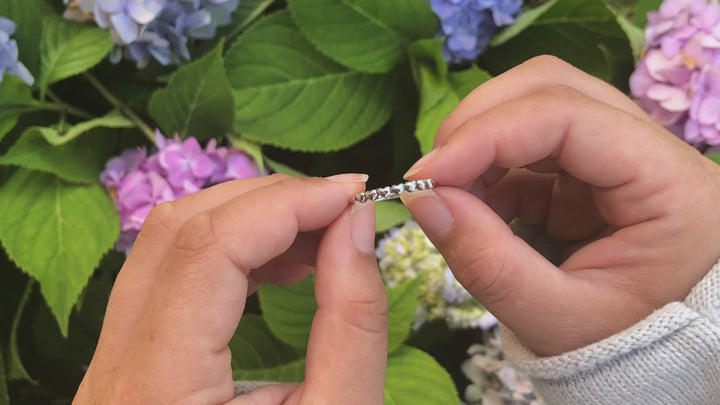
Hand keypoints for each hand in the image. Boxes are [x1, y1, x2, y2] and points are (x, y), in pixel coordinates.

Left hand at [73, 174, 386, 403]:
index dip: (287, 204)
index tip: (355, 193)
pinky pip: (169, 275)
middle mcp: (115, 369)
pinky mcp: (129, 361)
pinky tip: (281, 261)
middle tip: (342, 206)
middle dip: (270, 201)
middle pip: (178, 230)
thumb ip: (353, 320)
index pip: (209, 250)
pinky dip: (230, 249)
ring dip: (248, 219)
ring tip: (319, 232)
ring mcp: (111, 363)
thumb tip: (357, 225)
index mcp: (158, 391)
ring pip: (165, 243)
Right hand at [401, 55, 719, 356]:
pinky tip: (474, 210)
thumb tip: (420, 200)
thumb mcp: (557, 320)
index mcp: (667, 182)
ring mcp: (617, 154)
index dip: (486, 136)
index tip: (425, 177)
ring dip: (480, 144)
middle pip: (551, 87)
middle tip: (432, 177)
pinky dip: (488, 171)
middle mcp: (648, 149)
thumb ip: (489, 263)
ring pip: (535, 106)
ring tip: (449, 197)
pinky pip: (528, 148)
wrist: (660, 360)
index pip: (568, 115)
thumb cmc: (626, 346)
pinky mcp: (589, 171)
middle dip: (478, 124)